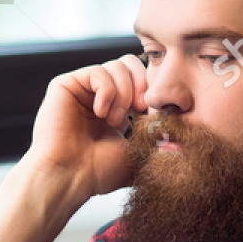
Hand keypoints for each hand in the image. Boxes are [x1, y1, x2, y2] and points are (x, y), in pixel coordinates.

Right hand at [25, 54, 147, 199]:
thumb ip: (157, 137)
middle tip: (140, 109)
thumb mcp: (139, 152)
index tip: (151, 114)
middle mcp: (97, 97)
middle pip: (129, 65)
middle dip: (141, 84)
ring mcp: (81, 90)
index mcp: (115, 110)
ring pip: (116, 66)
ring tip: (114, 120)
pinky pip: (97, 71)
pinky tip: (100, 113)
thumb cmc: (98, 172)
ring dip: (123, 93)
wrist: (70, 176)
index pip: (139, 80)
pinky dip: (106, 91)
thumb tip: (177, 130)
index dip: (150, 91)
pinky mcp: (65, 85)